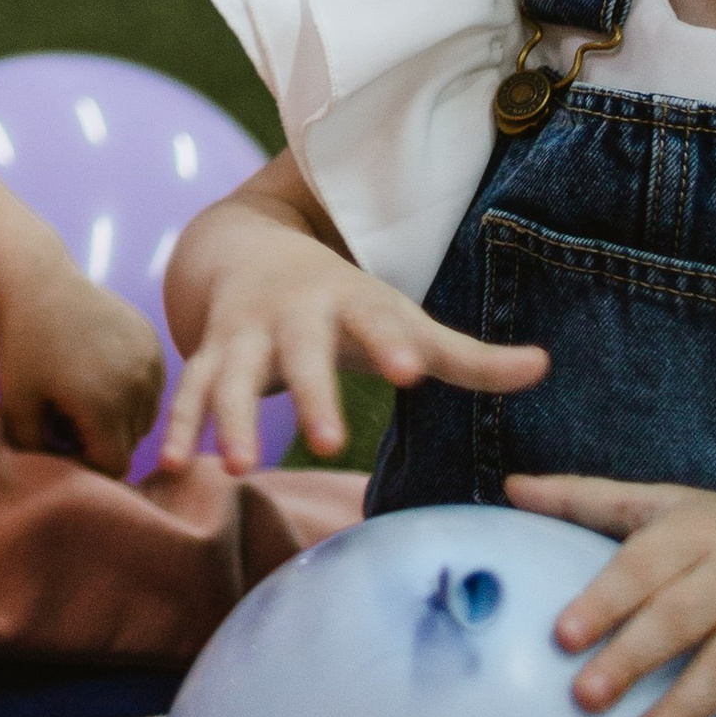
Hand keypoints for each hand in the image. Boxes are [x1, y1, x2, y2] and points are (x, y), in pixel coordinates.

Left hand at [0, 242, 164, 478]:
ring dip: (118, 418)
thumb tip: (62, 481)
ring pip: (145, 416)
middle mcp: (138, 386)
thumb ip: (37, 452)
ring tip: (81, 394)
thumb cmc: (21, 345)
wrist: (37, 279)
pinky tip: (98, 371)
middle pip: (129, 442)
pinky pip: (151, 386)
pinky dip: (130, 389)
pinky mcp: (153, 341)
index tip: (57, 440)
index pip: (112, 466)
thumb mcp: (16, 406)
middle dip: (99, 440)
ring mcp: (151, 361)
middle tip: (63, 414)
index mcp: (106, 406)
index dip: (84, 464)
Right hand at [159, 208, 545, 473]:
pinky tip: (170, 466)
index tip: (411, 373)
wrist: (245, 250)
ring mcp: (243, 335)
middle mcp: (291, 316)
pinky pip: (188, 392)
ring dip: (230, 419)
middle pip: (300, 353)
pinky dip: (178, 426)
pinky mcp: (206, 356)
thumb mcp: (400, 317)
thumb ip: (467, 355)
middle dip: (309, 392)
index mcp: (348, 302)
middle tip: (327, 438)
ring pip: (231, 376)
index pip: (376, 321)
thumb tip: (545, 367)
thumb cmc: (342, 302)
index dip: (392, 344)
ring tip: (237, 466)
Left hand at [517, 474, 715, 716]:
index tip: (562, 636)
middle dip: (632, 658)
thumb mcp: (664, 503)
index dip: (602, 600)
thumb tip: (512, 487)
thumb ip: (587, 499)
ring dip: (686, 709)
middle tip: (585, 698)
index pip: (640, 566)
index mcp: (690, 533)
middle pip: (677, 617)